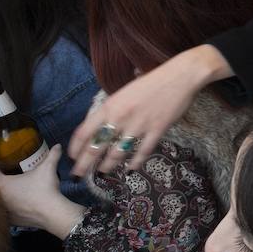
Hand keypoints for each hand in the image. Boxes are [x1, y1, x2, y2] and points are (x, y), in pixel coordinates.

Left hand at [0, 146, 85, 236]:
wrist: (50, 212)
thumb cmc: (44, 188)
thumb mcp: (48, 168)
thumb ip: (53, 154)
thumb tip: (58, 145)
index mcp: (2, 183)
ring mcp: (2, 210)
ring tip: (1, 186)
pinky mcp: (8, 219)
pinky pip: (0, 210)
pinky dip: (1, 205)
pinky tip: (7, 202)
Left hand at [68, 44, 230, 175]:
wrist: (180, 75)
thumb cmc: (152, 81)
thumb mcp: (124, 92)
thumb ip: (112, 109)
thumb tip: (101, 127)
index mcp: (110, 106)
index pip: (84, 132)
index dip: (76, 148)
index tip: (72, 157)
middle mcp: (120, 118)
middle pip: (96, 147)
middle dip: (85, 164)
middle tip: (78, 175)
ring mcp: (138, 126)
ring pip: (117, 153)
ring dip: (108, 166)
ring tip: (103, 173)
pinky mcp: (156, 131)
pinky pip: (142, 152)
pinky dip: (136, 163)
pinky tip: (131, 169)